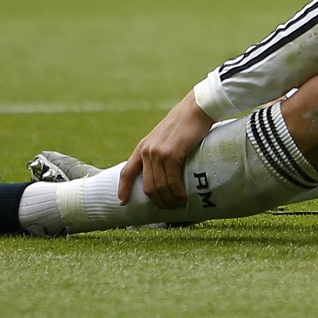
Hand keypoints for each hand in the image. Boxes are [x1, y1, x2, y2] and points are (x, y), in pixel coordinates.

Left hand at [118, 92, 214, 207]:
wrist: (195, 109)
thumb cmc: (184, 124)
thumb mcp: (163, 137)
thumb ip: (158, 152)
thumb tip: (163, 172)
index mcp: (142, 147)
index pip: (126, 171)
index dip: (123, 189)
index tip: (122, 203)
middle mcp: (147, 151)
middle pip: (147, 186)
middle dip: (158, 201)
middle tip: (169, 207)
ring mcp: (158, 153)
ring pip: (159, 186)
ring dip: (169, 199)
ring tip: (178, 204)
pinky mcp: (171, 154)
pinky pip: (172, 181)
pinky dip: (177, 192)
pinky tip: (183, 197)